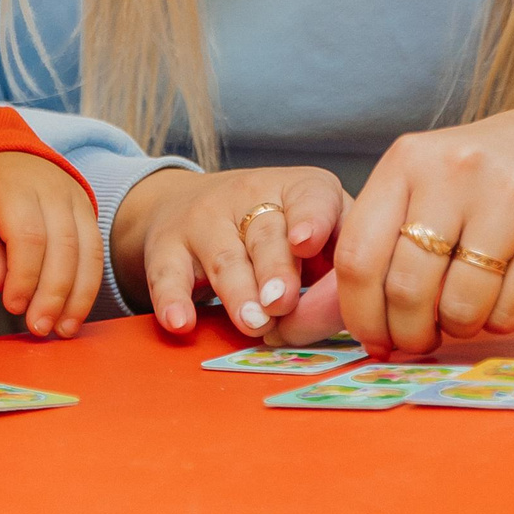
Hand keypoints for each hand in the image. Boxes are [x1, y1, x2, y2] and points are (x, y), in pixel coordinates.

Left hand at [0, 149, 101, 338]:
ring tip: (63, 331)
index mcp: (15, 187)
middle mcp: (53, 190)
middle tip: (39, 329)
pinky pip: (96, 252)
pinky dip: (88, 287)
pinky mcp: (89, 212)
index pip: (28, 236)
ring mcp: (76, 200)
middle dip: (54, 293)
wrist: (5, 153)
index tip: (13, 307)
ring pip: (89, 251)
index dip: (24, 276)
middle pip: (64, 246)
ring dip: (78, 296)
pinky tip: (74, 315)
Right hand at [109, 165, 346, 337]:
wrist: (187, 202)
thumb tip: (346, 315)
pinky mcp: (167, 246)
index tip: (307, 244)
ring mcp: (205, 219)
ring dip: (239, 293)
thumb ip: (334, 269)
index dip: (311, 220)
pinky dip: (173, 300)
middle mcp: (250, 196)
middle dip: (276, 270)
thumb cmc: (275, 228)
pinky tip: (181, 322)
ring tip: (253, 323)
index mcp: (298, 190)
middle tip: (281, 302)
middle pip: (267, 233)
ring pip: (225, 256)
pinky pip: (168, 274)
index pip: (311, 197)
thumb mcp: (313, 230)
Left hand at [335, 109, 513, 356]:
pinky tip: (501, 298)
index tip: (372, 337)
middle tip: (418, 339)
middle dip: (408, 332)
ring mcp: (508, 198)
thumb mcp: (423, 180)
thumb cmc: (483, 175)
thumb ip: (384, 235)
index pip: (359, 253)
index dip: (359, 312)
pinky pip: (509, 312)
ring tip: (463, 312)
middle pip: (408, 288)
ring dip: (457, 328)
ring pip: (460, 307)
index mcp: (408, 159)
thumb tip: (357, 320)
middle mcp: (454, 172)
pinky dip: (498, 322)